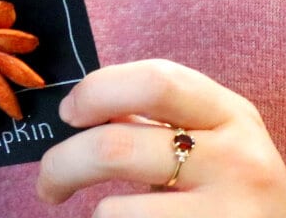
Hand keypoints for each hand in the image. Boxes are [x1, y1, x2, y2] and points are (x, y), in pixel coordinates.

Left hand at [36, 60, 285, 215]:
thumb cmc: (234, 191)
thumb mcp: (215, 141)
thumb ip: (161, 121)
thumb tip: (78, 110)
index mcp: (230, 114)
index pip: (155, 81)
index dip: (97, 91)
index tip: (68, 114)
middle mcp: (237, 160)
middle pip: (117, 147)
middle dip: (63, 163)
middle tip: (49, 183)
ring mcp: (229, 214)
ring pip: (117, 212)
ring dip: (94, 215)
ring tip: (99, 216)